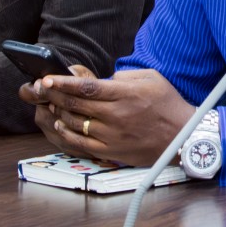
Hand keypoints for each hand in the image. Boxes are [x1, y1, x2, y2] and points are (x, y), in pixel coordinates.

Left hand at [25, 68, 194, 166]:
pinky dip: (66, 133)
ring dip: (58, 113)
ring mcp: (112, 135)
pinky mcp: (112, 150)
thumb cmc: (168, 104)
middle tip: (42, 89)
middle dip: (54, 95)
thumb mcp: (151, 78)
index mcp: (125, 94)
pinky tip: (60, 124)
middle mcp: (116, 115)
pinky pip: (80, 143)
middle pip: (76, 105)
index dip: (63, 83)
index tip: (47, 79)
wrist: (183, 137)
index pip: (87, 88)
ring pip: (74, 123)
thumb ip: (124, 76)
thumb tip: (103, 80)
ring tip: (51, 104)